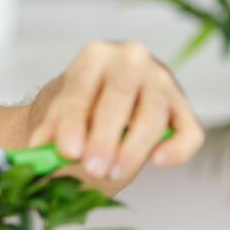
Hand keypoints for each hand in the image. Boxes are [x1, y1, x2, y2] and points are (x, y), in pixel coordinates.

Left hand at [27, 41, 203, 182]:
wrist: (102, 98)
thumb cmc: (80, 104)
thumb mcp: (58, 111)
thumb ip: (50, 130)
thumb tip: (39, 150)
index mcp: (95, 55)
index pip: (83, 86)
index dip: (74, 121)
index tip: (68, 151)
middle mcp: (132, 59)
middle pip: (121, 95)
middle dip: (106, 136)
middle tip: (92, 168)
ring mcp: (162, 81)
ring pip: (155, 113)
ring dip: (134, 147)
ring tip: (112, 173)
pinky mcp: (183, 107)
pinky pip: (190, 130)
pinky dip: (178, 147)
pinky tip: (157, 161)